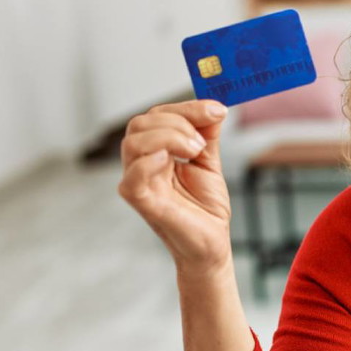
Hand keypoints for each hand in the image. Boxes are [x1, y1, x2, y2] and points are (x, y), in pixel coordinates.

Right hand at [117, 100, 232, 271]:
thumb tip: (213, 107)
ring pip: (134, 142)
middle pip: (140, 124)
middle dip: (177, 121)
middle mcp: (141, 164)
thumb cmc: (205, 208)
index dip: (185, 108)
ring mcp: (138, 182)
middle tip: (203, 140)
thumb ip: (207, 134)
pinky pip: (133, 175)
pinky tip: (172, 161)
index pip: (156, 116)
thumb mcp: (209, 162)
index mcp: (155, 152)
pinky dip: (151, 161)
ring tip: (195, 151)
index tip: (217, 110)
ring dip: (170, 136)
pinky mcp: (141, 201)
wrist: (212, 243)